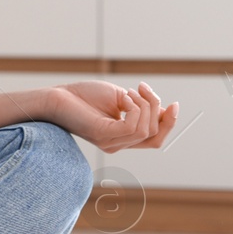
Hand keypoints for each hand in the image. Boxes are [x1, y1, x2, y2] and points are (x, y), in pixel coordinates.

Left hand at [45, 80, 178, 152]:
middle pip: (155, 138)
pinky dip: (136, 109)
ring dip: (146, 105)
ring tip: (131, 91)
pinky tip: (125, 98)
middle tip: (148, 89)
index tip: (174, 103)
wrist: (58, 97)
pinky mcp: (104, 136)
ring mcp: (111, 143)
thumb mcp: (121, 99)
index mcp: (123, 137)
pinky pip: (133, 127)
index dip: (169, 122)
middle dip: (161, 113)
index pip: (154, 138)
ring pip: (146, 130)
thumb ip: (141, 106)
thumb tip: (165, 109)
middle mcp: (118, 144)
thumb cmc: (85, 96)